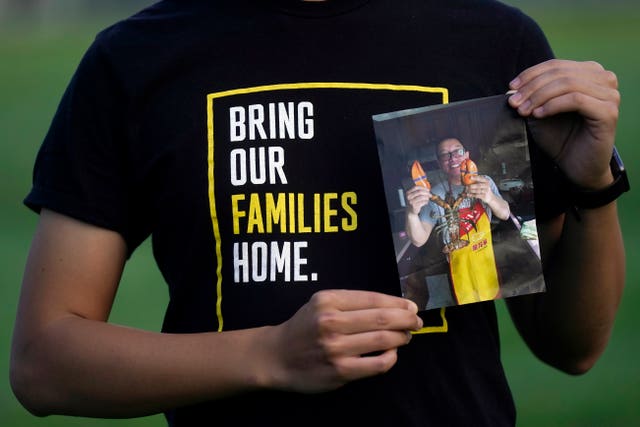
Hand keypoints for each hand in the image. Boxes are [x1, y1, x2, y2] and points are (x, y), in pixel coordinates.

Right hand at [265, 290, 421, 392]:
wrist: (277, 356)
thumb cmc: (304, 327)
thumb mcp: (320, 303)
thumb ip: (351, 302)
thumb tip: (394, 304)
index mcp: (328, 300)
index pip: (373, 299)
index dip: (398, 302)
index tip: (411, 306)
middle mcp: (331, 322)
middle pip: (383, 318)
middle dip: (407, 319)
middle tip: (417, 321)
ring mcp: (336, 348)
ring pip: (384, 340)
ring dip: (402, 337)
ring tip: (406, 336)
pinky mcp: (340, 371)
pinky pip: (377, 364)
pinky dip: (391, 358)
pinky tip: (392, 354)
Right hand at [405, 186, 431, 214]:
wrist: (411, 210)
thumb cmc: (414, 202)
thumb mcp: (414, 196)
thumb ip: (419, 192)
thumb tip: (427, 190)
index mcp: (408, 193)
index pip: (416, 187)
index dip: (423, 188)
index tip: (428, 189)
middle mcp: (409, 197)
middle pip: (419, 192)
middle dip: (426, 193)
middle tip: (430, 194)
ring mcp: (411, 202)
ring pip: (422, 197)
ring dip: (427, 197)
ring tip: (428, 198)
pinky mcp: (414, 206)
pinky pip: (423, 202)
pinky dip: (426, 201)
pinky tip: (426, 202)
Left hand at [465, 175, 492, 201]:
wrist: (490, 197)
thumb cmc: (484, 189)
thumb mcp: (483, 184)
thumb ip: (477, 181)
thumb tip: (468, 178)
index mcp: (486, 181)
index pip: (481, 178)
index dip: (475, 178)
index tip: (470, 177)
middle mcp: (487, 186)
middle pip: (478, 185)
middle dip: (471, 186)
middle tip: (466, 186)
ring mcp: (486, 191)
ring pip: (477, 191)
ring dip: (470, 191)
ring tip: (466, 190)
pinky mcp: (484, 196)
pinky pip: (476, 195)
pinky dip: (471, 195)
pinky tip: (468, 194)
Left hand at [508, 59, 619, 189]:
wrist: (575, 166)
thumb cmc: (560, 138)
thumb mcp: (541, 111)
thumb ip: (531, 97)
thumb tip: (512, 88)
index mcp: (589, 73)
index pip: (556, 65)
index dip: (531, 74)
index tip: (511, 87)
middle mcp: (604, 79)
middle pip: (560, 73)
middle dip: (532, 87)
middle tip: (514, 103)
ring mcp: (609, 95)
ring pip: (567, 84)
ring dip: (540, 97)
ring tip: (524, 111)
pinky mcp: (609, 112)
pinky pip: (576, 100)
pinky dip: (553, 105)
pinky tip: (539, 115)